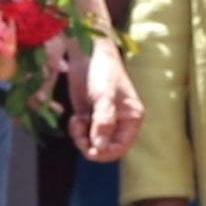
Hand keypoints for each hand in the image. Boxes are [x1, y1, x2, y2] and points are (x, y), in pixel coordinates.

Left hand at [68, 37, 142, 161]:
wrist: (87, 52)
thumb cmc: (102, 71)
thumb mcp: (104, 96)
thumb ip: (103, 121)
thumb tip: (99, 148)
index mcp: (132, 119)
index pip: (120, 147)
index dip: (105, 153)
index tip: (89, 150)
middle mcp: (119, 122)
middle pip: (104, 148)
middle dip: (89, 145)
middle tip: (78, 131)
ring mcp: (102, 120)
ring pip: (91, 143)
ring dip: (80, 137)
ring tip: (75, 122)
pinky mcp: (88, 115)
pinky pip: (82, 134)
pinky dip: (76, 131)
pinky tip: (74, 118)